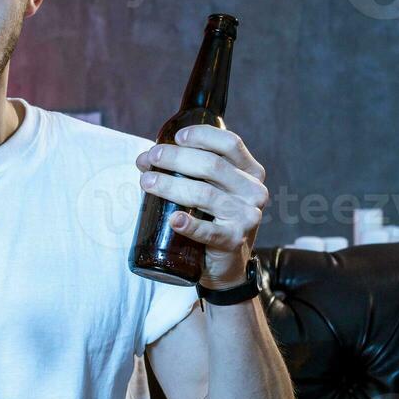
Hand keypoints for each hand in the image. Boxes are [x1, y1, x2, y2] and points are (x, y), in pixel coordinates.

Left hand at [135, 126, 268, 288]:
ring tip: (147, 182)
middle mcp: (253, 191)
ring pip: (205, 194)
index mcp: (250, 172)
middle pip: (213, 166)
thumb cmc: (212, 217)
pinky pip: (209, 231)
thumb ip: (186, 170)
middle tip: (151, 158)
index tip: (177, 137)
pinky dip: (189, 225)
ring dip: (171, 186)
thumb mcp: (208, 188)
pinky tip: (174, 220)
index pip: (230, 144)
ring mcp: (246, 216)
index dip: (203, 136)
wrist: (226, 263)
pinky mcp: (233, 240)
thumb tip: (144, 159)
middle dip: (177, 158)